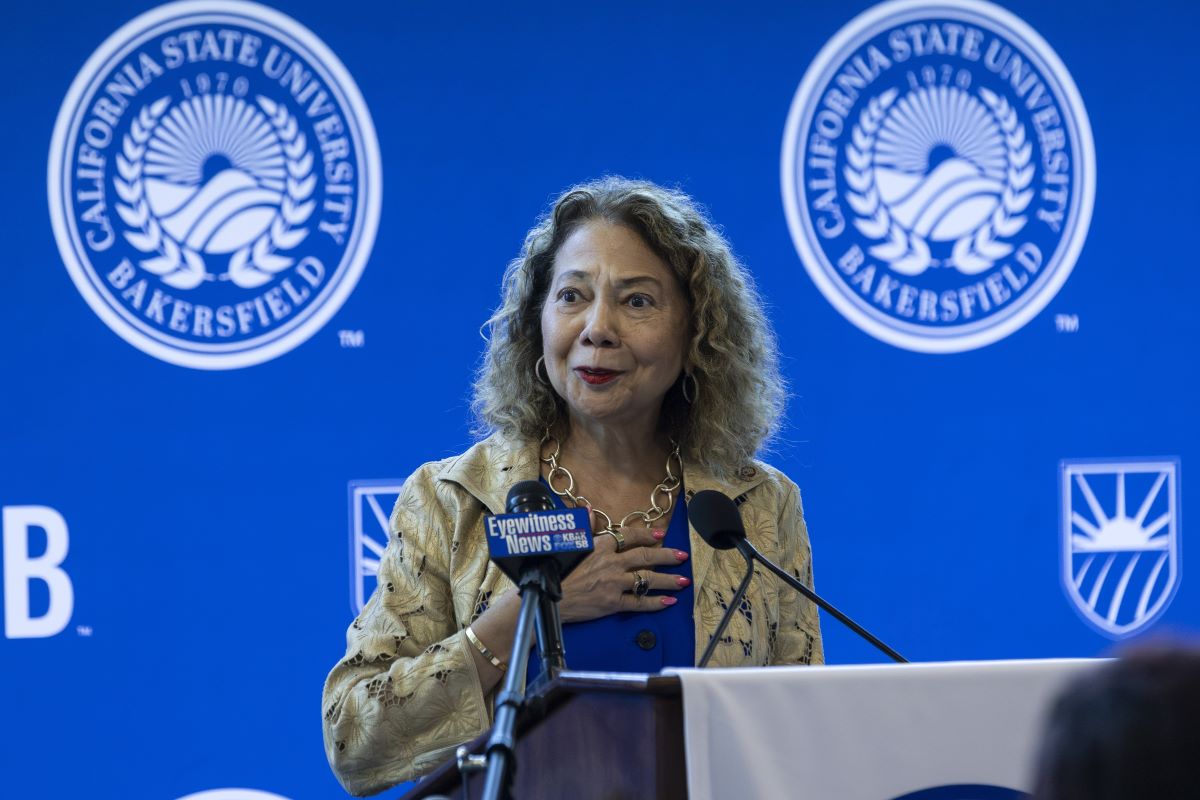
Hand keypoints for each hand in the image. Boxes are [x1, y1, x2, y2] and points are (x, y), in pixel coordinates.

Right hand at [558, 522, 689, 622]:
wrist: (548, 597)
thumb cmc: (556, 569)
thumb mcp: (569, 543)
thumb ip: (585, 527)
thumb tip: (588, 508)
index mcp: (600, 546)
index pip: (629, 536)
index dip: (647, 534)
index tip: (661, 534)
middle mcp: (611, 563)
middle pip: (646, 556)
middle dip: (667, 555)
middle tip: (682, 555)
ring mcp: (613, 584)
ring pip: (647, 580)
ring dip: (668, 580)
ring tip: (683, 580)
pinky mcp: (612, 603)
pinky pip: (638, 603)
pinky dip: (655, 603)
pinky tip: (668, 601)